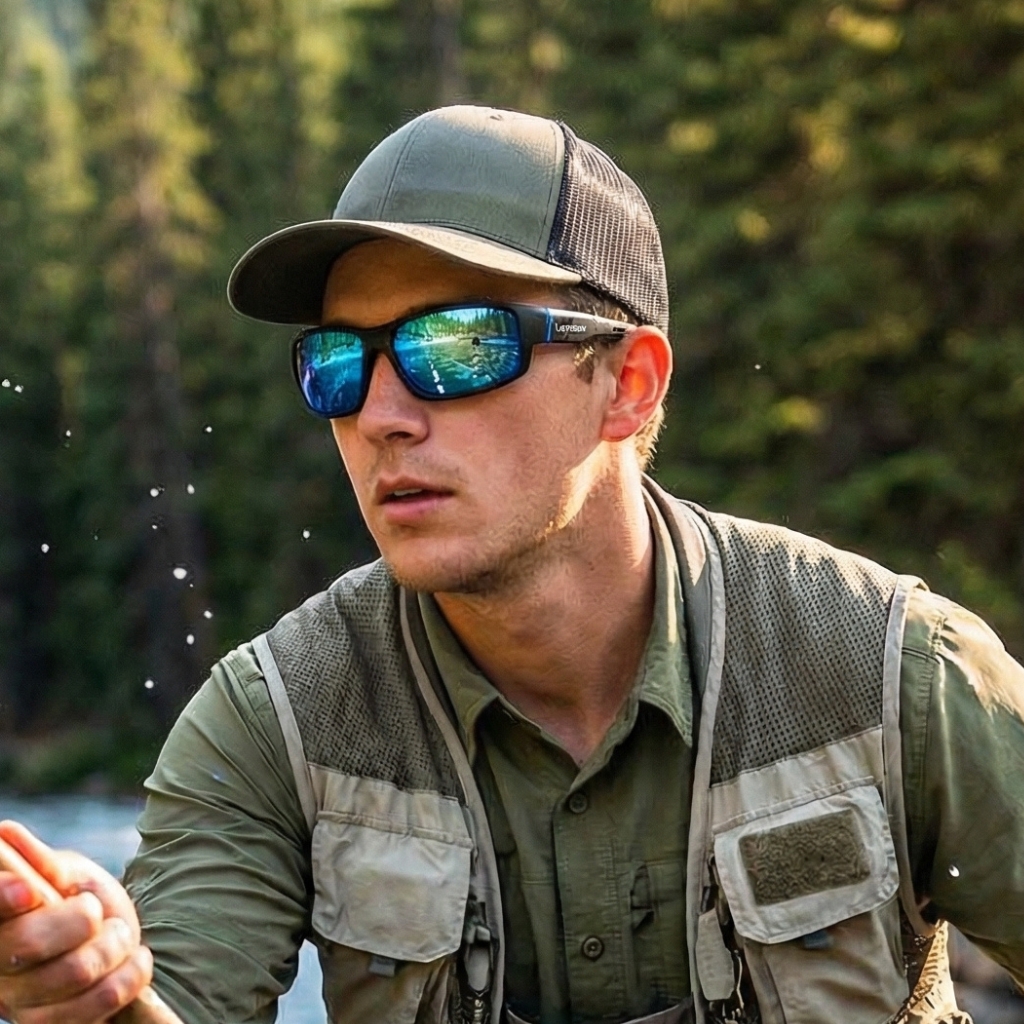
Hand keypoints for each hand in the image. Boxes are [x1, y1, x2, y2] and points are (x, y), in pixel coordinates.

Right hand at [0, 821, 168, 1023]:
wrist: (113, 938)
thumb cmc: (81, 898)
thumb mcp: (67, 873)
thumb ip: (41, 863)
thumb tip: (5, 833)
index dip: (2, 898)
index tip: (27, 891)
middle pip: (30, 944)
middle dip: (82, 919)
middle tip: (96, 910)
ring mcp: (20, 1002)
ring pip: (74, 973)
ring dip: (114, 945)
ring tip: (119, 934)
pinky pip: (97, 1004)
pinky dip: (129, 975)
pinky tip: (133, 960)